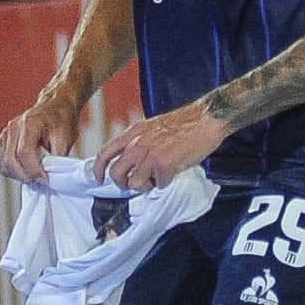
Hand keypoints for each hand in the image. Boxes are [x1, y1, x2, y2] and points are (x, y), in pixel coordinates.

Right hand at [0, 93, 82, 184]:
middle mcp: (14, 128)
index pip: (24, 152)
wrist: (56, 105)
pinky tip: (28, 170)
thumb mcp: (66, 138)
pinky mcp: (4, 141)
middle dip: (25, 176)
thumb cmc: (61, 119)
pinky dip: (15, 171)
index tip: (45, 180)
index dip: (34, 170)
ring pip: (5, 164)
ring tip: (36, 176)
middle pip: (10, 160)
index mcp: (29, 123)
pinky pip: (4, 162)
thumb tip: (52, 177)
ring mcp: (6, 134)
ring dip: (19, 175)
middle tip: (41, 182)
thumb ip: (58, 158)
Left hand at [92, 102, 229, 192]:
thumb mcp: (152, 127)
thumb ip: (138, 142)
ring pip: (134, 183)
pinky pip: (157, 184)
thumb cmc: (184, 124)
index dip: (98, 169)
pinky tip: (173, 172)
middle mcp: (138, 142)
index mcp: (133, 132)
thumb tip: (130, 162)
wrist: (206, 119)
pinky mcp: (165, 164)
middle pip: (116, 173)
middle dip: (123, 184)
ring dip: (145, 186)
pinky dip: (165, 183)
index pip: (105, 152)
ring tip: (158, 177)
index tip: (98, 179)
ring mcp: (150, 153)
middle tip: (135, 184)